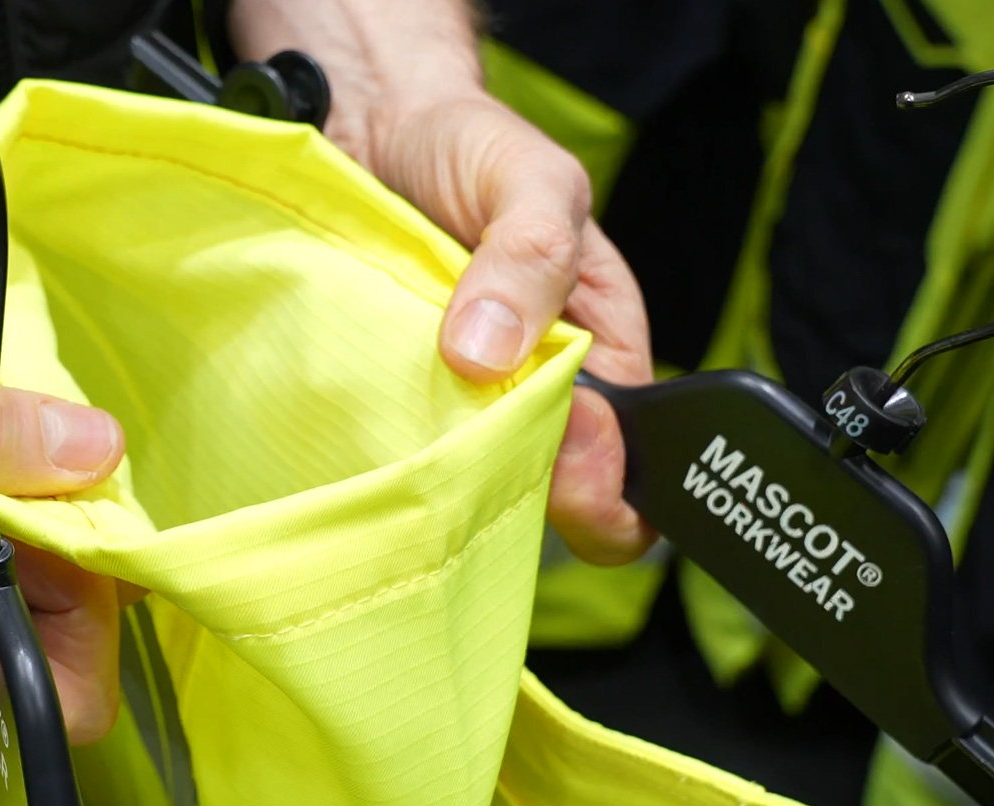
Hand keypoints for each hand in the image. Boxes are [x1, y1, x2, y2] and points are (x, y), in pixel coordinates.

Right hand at [0, 336, 126, 741]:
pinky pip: (0, 546)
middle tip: (46, 463)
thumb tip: (95, 449)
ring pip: (34, 588)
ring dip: (39, 515)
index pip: (49, 700)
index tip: (74, 526)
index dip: (87, 621)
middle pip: (54, 642)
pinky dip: (7, 493)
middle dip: (69, 554)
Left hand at [366, 94, 655, 565]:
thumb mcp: (527, 178)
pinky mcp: (396, 405)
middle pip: (549, 487)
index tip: (560, 455)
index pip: (626, 453)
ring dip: (450, 480)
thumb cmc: (468, 146)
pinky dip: (389, 458)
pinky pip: (400, 456)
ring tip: (417, 450)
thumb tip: (492, 354)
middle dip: (523, 490)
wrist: (367, 128)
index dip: (602, 476)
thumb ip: (531, 253)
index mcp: (601, 347)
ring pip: (472, 482)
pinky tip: (372, 442)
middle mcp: (537, 388)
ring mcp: (463, 405)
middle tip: (475, 457)